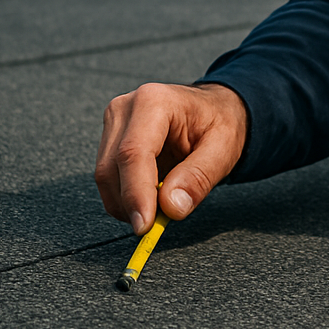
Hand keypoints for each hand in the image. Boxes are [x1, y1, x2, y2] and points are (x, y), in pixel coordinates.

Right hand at [94, 82, 247, 234]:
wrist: (214, 109)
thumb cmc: (219, 122)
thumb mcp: (223, 148)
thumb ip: (199, 177)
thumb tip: (171, 207)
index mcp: (154, 102)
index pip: (133, 153)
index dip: (135, 193)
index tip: (144, 226)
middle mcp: (125, 108)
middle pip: (112, 168)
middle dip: (133, 203)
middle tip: (161, 222)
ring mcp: (113, 123)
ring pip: (105, 177)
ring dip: (129, 202)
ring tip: (165, 200)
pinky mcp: (109, 140)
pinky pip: (109, 179)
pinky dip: (127, 197)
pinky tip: (153, 194)